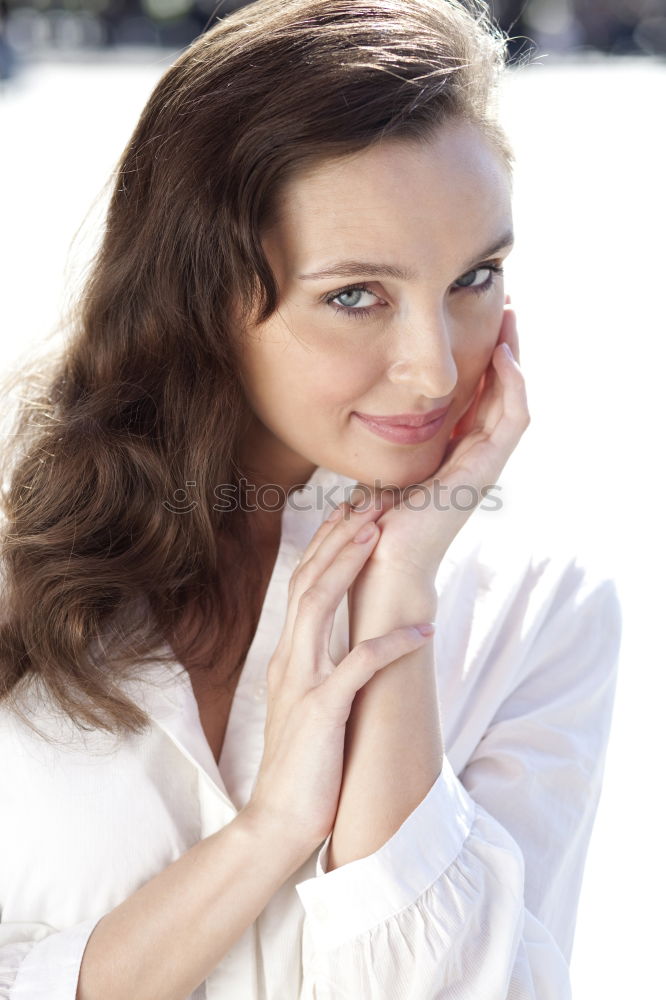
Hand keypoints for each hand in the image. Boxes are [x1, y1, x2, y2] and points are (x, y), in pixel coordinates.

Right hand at [240, 503, 432, 861]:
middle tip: (369, 501)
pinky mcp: (320, 712)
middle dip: (338, 538)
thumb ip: (318, 668)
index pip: (302, 585)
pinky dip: (391, 645)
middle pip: (307, 581)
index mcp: (288, 656)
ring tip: (378, 533)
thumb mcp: (307, 704)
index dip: (327, 545)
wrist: (276, 823)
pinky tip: (422, 632)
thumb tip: (343, 642)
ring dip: (349, 566)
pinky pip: (357, 666)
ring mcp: (301, 684)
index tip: (353, 513)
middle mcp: (289, 660)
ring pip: (318, 607)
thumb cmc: (301, 765)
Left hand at [351, 299, 529, 581]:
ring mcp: (482, 467)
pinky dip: (512, 386)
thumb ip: (384, 441)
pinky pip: (512, 420)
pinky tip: (503, 355)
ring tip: (509, 319)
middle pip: (501, 394)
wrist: (378, 564)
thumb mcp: (379, 465)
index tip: (477, 325)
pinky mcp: (483, 472)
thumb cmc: (372, 524)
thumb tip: (365, 410)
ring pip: (513, 401)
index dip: (481, 363)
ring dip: (514, 358)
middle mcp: (473, 460)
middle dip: (503, 350)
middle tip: (503, 309)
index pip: (478, 400)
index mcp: (452, 458)